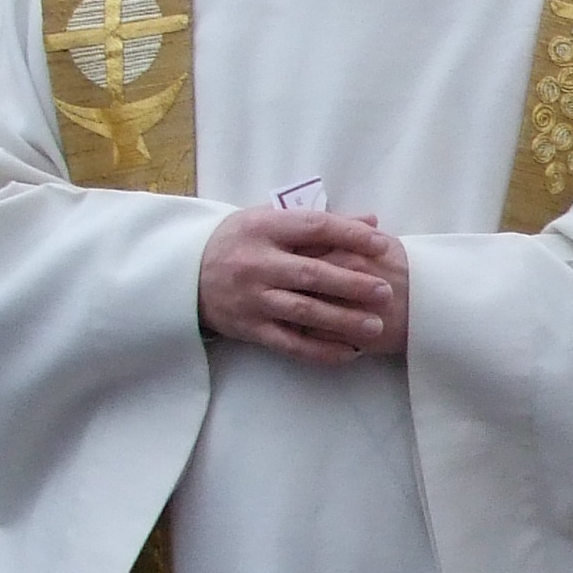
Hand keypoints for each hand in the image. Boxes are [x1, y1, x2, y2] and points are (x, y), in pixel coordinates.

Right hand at [197, 208, 407, 363]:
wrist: (186, 274)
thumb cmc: (240, 242)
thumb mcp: (270, 221)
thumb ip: (319, 223)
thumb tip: (371, 222)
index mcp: (263, 228)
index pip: (313, 228)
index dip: (350, 235)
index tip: (382, 245)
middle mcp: (256, 263)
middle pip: (311, 274)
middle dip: (352, 284)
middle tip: (385, 291)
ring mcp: (251, 298)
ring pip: (303, 312)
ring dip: (342, 320)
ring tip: (376, 326)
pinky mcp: (248, 328)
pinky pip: (289, 343)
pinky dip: (320, 350)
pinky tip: (348, 352)